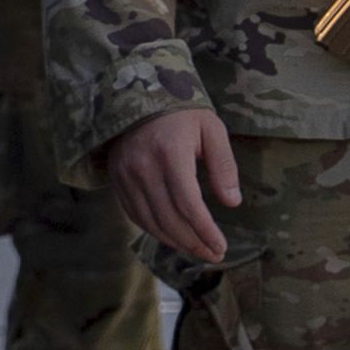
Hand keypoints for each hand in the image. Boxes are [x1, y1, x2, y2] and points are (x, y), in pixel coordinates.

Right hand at [105, 106, 240, 264]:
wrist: (136, 95)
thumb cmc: (181, 112)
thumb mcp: (211, 129)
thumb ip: (223, 165)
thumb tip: (232, 203)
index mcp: (170, 154)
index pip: (189, 205)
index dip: (205, 231)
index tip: (221, 247)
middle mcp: (144, 168)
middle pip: (169, 220)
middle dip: (193, 242)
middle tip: (213, 254)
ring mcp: (126, 176)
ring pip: (150, 222)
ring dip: (175, 242)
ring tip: (196, 249)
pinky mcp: (117, 180)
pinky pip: (135, 215)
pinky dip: (154, 231)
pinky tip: (172, 236)